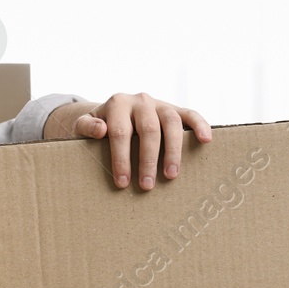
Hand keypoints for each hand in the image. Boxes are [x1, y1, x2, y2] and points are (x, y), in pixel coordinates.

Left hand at [47, 94, 212, 189]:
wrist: (111, 111)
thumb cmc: (98, 125)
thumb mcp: (82, 125)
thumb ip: (85, 126)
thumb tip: (100, 130)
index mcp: (118, 103)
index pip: (120, 133)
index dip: (122, 158)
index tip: (122, 182)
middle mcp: (140, 101)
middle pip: (149, 130)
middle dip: (148, 160)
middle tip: (147, 186)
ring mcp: (159, 103)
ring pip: (171, 123)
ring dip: (173, 151)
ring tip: (170, 176)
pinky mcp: (175, 109)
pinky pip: (190, 114)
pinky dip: (200, 125)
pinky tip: (205, 141)